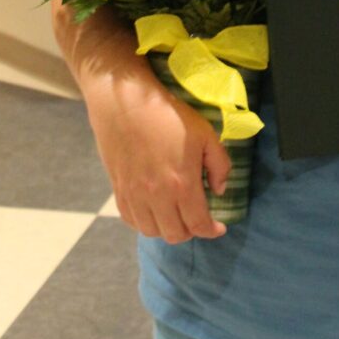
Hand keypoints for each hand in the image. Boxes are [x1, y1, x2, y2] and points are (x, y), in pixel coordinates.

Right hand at [87, 75, 230, 243]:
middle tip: (199, 217)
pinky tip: (155, 211)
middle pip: (175, 234)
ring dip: (168, 229)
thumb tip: (219, 190)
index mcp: (182, 184)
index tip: (219, 228)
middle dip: (192, 231)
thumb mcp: (205, 134)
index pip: (198, 224)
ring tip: (177, 215)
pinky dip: (145, 223)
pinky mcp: (118, 190)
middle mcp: (156, 196)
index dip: (211, 231)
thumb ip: (219, 164)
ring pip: (152, 231)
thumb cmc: (170, 116)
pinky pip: (131, 220)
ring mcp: (134, 196)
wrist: (127, 103)